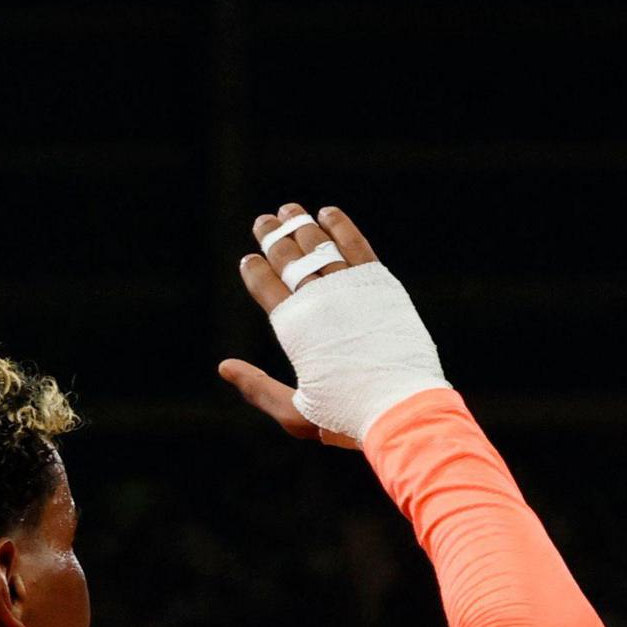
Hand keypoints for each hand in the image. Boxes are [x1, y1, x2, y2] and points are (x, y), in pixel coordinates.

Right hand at [218, 202, 443, 448]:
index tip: (248, 257)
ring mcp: (352, 290)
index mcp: (294, 329)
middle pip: (290, 260)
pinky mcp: (381, 286)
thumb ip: (258, 387)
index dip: (256, 270)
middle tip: (263, 220)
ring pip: (320, 247)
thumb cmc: (345, 416)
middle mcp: (320, 302)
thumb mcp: (293, 412)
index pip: (267, 287)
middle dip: (273, 238)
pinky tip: (328, 214)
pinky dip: (341, 228)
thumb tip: (224, 366)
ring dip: (301, 225)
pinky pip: (357, 247)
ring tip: (289, 210)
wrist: (402, 407)